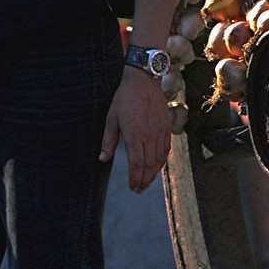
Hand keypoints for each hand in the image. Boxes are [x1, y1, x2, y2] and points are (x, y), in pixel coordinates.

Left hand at [99, 67, 170, 192]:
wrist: (143, 79)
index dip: (135, 178)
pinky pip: (166, 148)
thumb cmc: (125, 97)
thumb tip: (102, 159)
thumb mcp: (112, 117)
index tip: (132, 187)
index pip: (137, 164)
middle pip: (149, 165)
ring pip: (159, 159)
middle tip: (139, 189)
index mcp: (135, 134)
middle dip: (144, 180)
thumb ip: (108, 139)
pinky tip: (157, 166)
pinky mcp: (166, 126)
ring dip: (153, 173)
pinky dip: (162, 160)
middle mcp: (150, 135)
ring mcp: (160, 131)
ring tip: (146, 182)